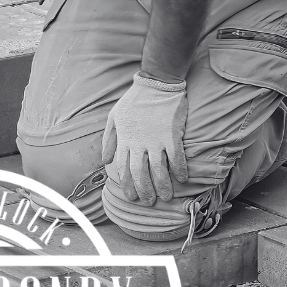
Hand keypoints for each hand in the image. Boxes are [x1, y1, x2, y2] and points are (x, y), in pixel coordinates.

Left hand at [101, 73, 189, 205]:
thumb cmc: (134, 101)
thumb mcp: (114, 118)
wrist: (156, 83)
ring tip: (165, 197)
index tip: (131, 197)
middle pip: (140, 173)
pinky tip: (182, 179)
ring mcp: (156, 139)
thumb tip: (105, 161)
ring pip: (158, 169)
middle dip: (144, 191)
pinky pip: (176, 156)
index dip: (128, 185)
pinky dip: (179, 169)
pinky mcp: (171, 134)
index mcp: (125, 140)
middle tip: (148, 203)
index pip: (124, 169)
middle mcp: (139, 143)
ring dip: (162, 185)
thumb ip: (109, 140)